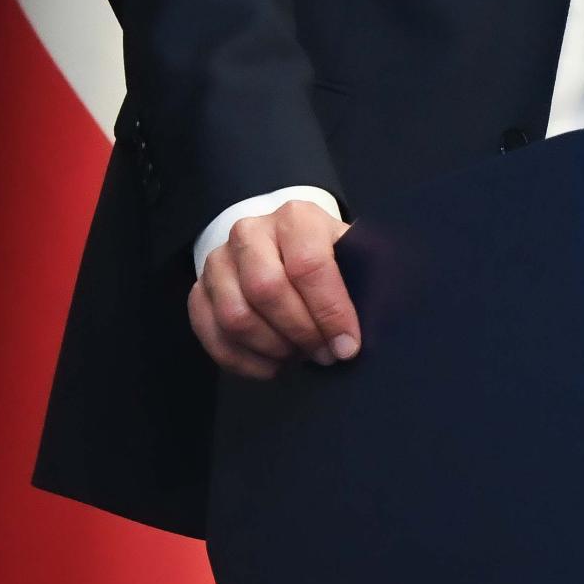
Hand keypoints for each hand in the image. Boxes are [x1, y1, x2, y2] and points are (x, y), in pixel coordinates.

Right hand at [187, 197, 360, 377]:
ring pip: (235, 316)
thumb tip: (384, 311)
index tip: (347, 345)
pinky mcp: (199, 289)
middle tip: (323, 354)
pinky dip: (241, 360)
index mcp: (296, 218)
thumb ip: (372, 277)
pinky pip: (210, 333)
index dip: (330, 311)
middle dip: (300, 332)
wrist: (285, 246)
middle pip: (266, 289)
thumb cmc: (329, 258)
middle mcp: (250, 232)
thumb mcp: (358, 256)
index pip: (309, 264)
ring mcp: (218, 261)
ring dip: (271, 348)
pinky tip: (271, 366)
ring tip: (298, 356)